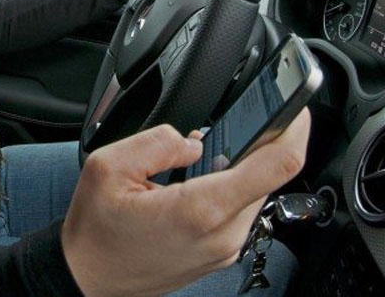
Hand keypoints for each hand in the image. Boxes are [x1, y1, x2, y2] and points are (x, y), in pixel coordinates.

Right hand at [62, 110, 310, 295]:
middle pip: (270, 176)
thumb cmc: (95, 233)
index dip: (295, 127)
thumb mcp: (107, 166)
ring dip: (244, 164)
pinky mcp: (220, 254)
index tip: (297, 104)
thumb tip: (192, 139)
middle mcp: (222, 234)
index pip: (278, 164)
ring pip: (256, 192)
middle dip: (261, 142)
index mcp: (201, 209)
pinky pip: (241, 210)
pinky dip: (232, 185)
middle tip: (241, 117)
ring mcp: (224, 249)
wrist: (87, 280)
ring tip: (209, 151)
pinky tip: (202, 177)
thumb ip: (157, 141)